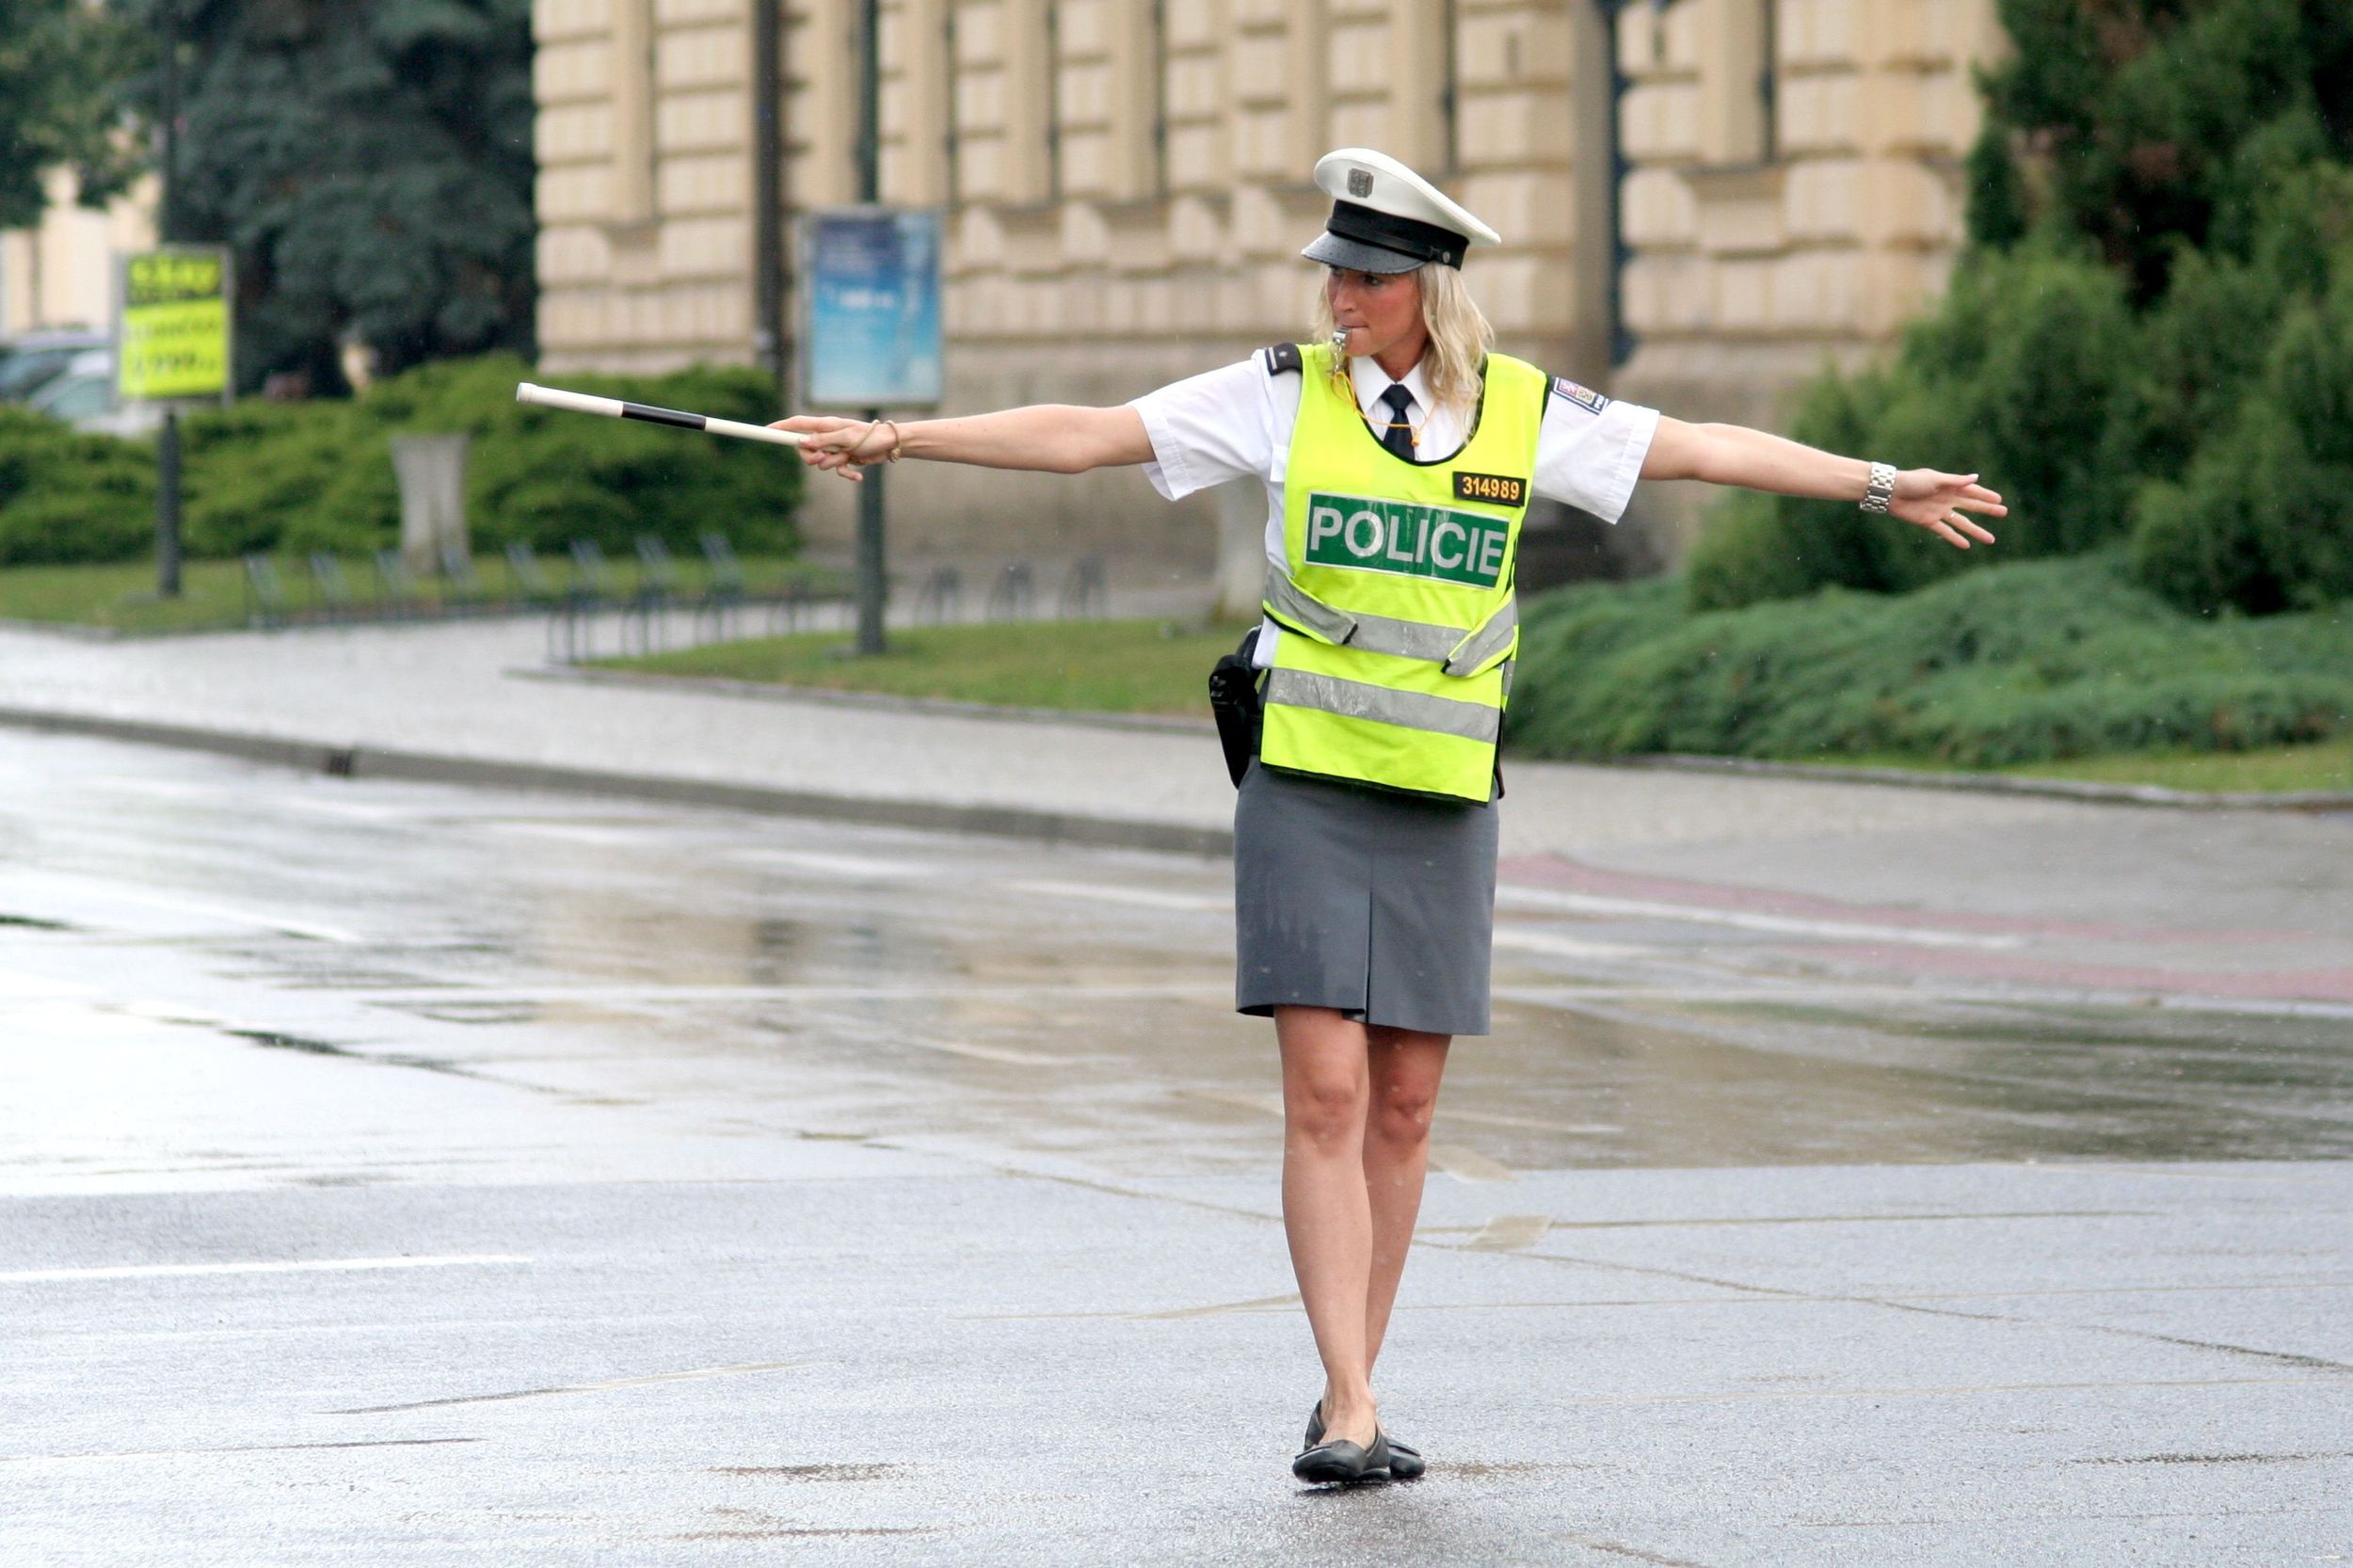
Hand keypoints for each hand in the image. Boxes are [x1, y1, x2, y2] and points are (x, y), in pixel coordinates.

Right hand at [770, 415, 896, 482]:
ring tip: (848, 458)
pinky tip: (858, 475)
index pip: (797, 424)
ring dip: (834, 464)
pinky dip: (846, 473)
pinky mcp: (844, 459)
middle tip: (823, 458)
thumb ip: (823, 441)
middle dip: (812, 457)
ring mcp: (835, 448)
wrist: (890, 445)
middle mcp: (827, 436)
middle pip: (805, 449)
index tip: (766, 430)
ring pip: (821, 463)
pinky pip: (836, 470)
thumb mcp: (846, 438)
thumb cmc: (871, 436)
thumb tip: (801, 443)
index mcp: (825, 425)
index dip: (781, 427)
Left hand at [1891, 470, 2004, 548]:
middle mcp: (1947, 499)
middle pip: (1972, 506)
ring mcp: (1939, 511)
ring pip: (1962, 523)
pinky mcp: (1928, 522)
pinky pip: (1945, 531)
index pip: (1972, 491)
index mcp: (1950, 486)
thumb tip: (1976, 478)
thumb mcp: (1935, 479)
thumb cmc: (1912, 481)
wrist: (1890, 492)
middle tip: (2003, 513)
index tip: (2000, 500)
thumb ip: (1955, 481)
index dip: (1986, 495)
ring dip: (1976, 530)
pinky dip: (1955, 538)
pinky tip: (1967, 545)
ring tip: (1990, 539)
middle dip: (1987, 510)